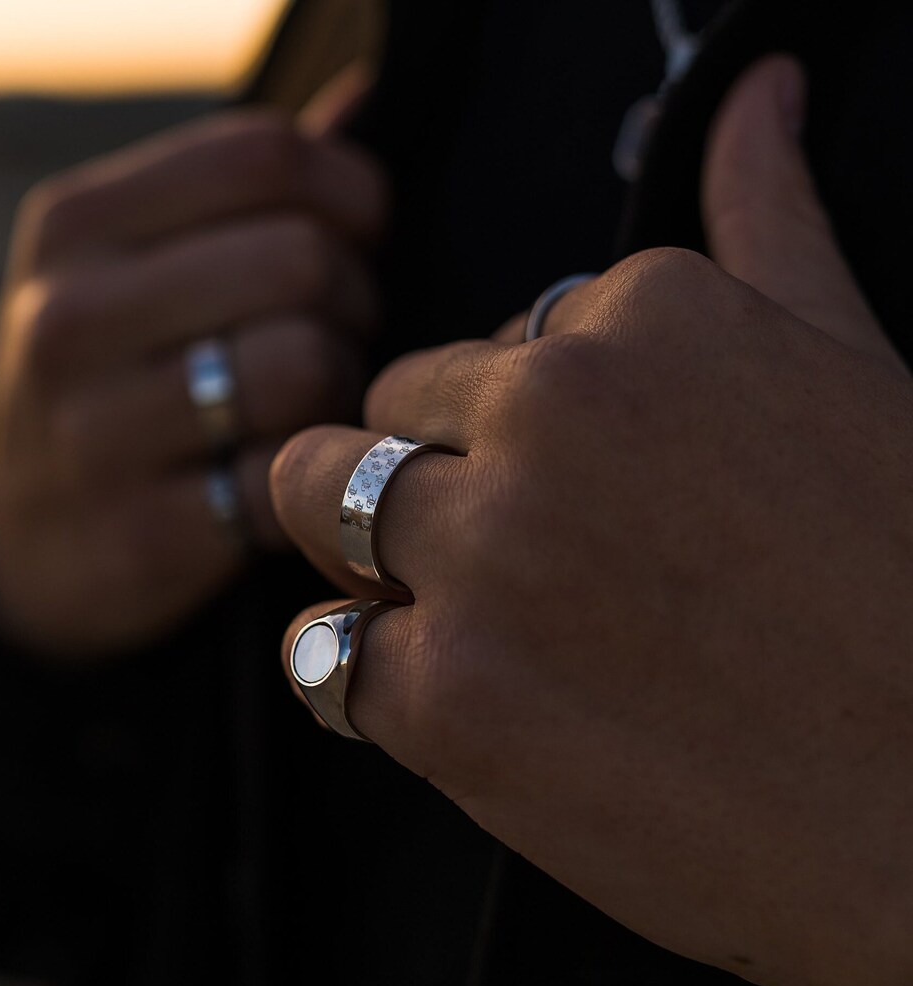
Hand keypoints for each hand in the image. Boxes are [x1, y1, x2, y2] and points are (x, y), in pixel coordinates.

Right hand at [0, 71, 387, 656]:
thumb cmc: (116, 382)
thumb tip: (364, 102)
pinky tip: (282, 476)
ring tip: (311, 407)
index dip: (352, 196)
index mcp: (77, 226)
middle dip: (353, 302)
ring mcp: (98, 431)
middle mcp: (72, 317)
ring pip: (306, 366)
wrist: (31, 544)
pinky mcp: (145, 533)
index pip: (266, 156)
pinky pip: (291, 478)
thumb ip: (244, 189)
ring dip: (338, 393)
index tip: (359, 241)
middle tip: (335, 337)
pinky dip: (310, 479)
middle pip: (302, 260)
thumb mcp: (137, 269)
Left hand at [272, 56, 912, 985]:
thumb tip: (761, 91)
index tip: (584, 497)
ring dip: (360, 556)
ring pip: (315, 501)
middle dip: (422, 479)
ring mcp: (481, 554)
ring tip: (452, 618)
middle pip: (386, 414)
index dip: (513, 430)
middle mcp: (547, 412)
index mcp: (645, 314)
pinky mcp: (440, 697)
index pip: (486, 347)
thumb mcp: (857, 371)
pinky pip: (322, 653)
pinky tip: (451, 707)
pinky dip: (362, 680)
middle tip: (505, 559)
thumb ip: (772, 225)